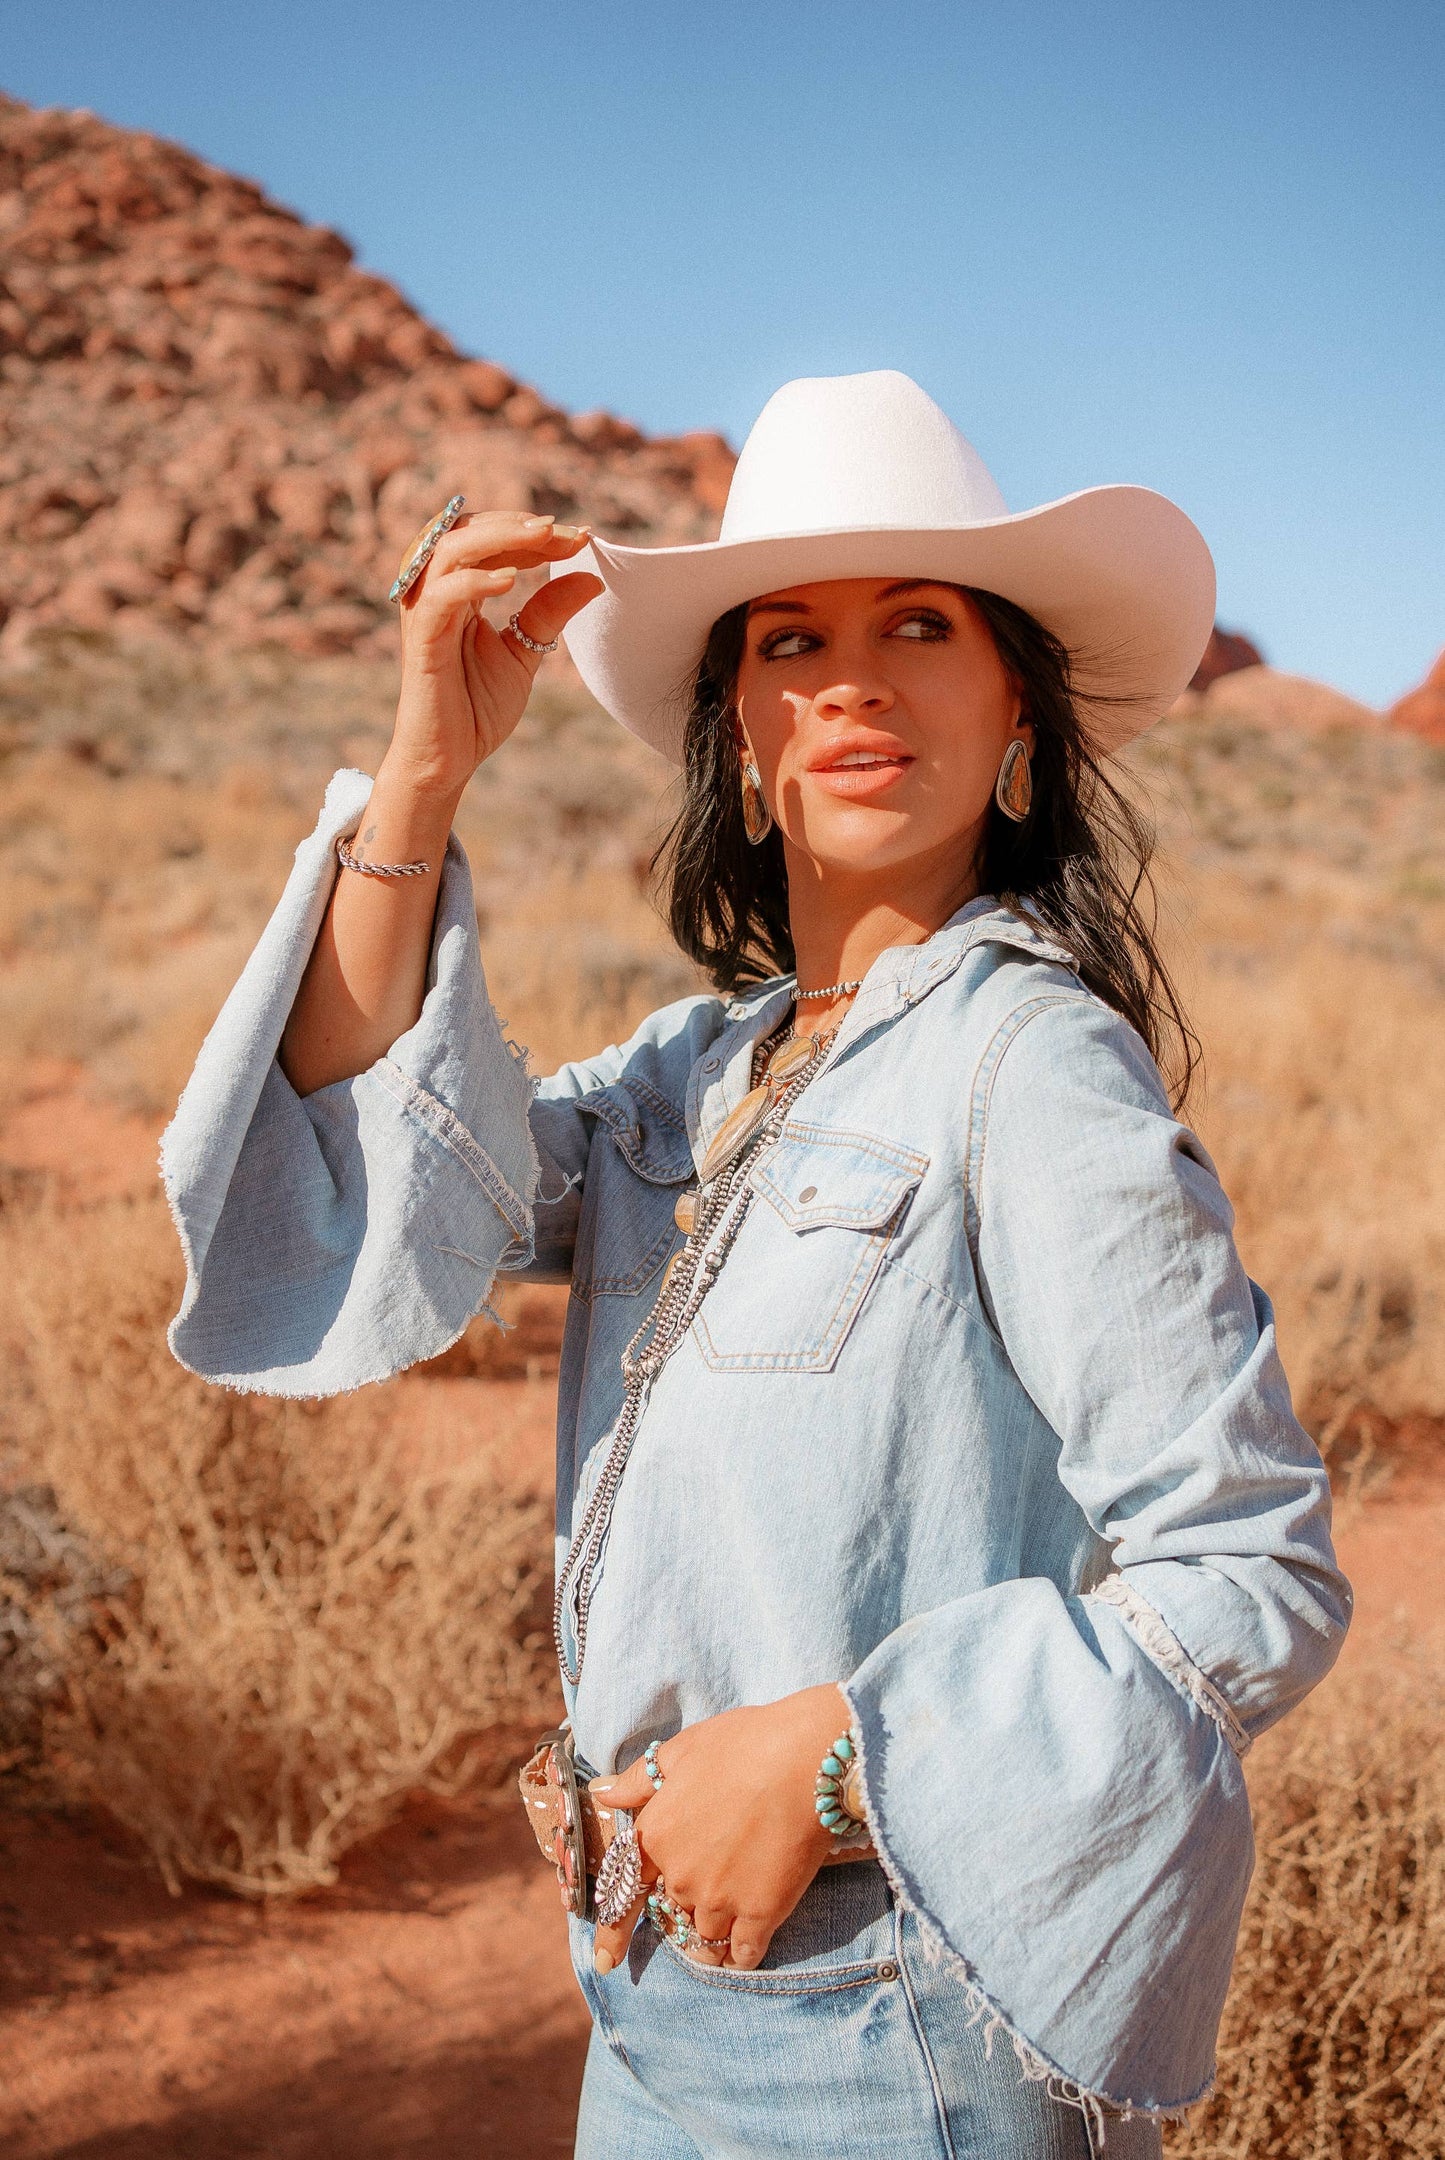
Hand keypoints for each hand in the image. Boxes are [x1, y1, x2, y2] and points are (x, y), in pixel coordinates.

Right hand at [389, 508, 603, 800]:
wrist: (450, 759)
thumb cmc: (477, 707)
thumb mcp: (525, 652)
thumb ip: (549, 613)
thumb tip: (592, 578)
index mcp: (458, 590)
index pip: (491, 542)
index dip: (534, 535)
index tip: (581, 538)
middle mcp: (435, 592)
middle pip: (467, 532)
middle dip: (518, 526)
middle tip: (565, 531)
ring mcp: (425, 613)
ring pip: (450, 550)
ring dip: (498, 537)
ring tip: (542, 538)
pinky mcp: (421, 640)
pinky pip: (441, 597)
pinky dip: (474, 581)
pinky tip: (512, 581)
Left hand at [589, 1683, 850, 1973]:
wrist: (805, 1759)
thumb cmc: (744, 1744)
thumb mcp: (683, 1750)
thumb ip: (641, 1778)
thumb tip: (605, 1794)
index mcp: (657, 1836)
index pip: (625, 1893)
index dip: (613, 1932)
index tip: (604, 1962)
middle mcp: (681, 1876)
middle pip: (674, 1908)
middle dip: (685, 1902)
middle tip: (712, 1883)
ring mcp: (720, 1900)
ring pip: (705, 1935)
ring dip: (712, 1933)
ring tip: (728, 1921)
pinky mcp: (761, 1914)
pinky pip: (742, 1953)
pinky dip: (739, 1956)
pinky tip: (743, 1950)